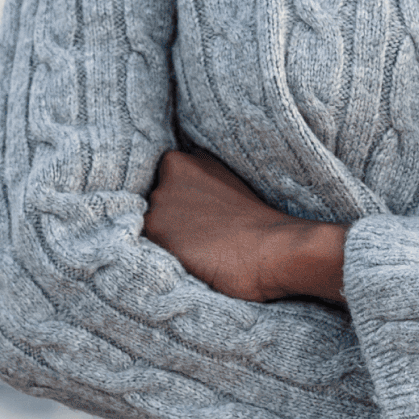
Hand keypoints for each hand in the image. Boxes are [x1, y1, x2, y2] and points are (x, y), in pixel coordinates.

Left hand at [142, 148, 345, 304]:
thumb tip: (179, 195)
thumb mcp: (226, 184)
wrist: (271, 248)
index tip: (195, 215)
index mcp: (185, 159)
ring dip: (166, 238)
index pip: (161, 182)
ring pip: (148, 226)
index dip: (176, 201)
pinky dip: (164, 255)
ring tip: (199, 248)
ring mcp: (159, 201)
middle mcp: (167, 175)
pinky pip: (147, 247)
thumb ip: (198, 182)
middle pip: (152, 203)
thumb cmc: (256, 222)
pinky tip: (192, 259)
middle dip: (168, 217)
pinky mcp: (155, 230)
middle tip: (200, 234)